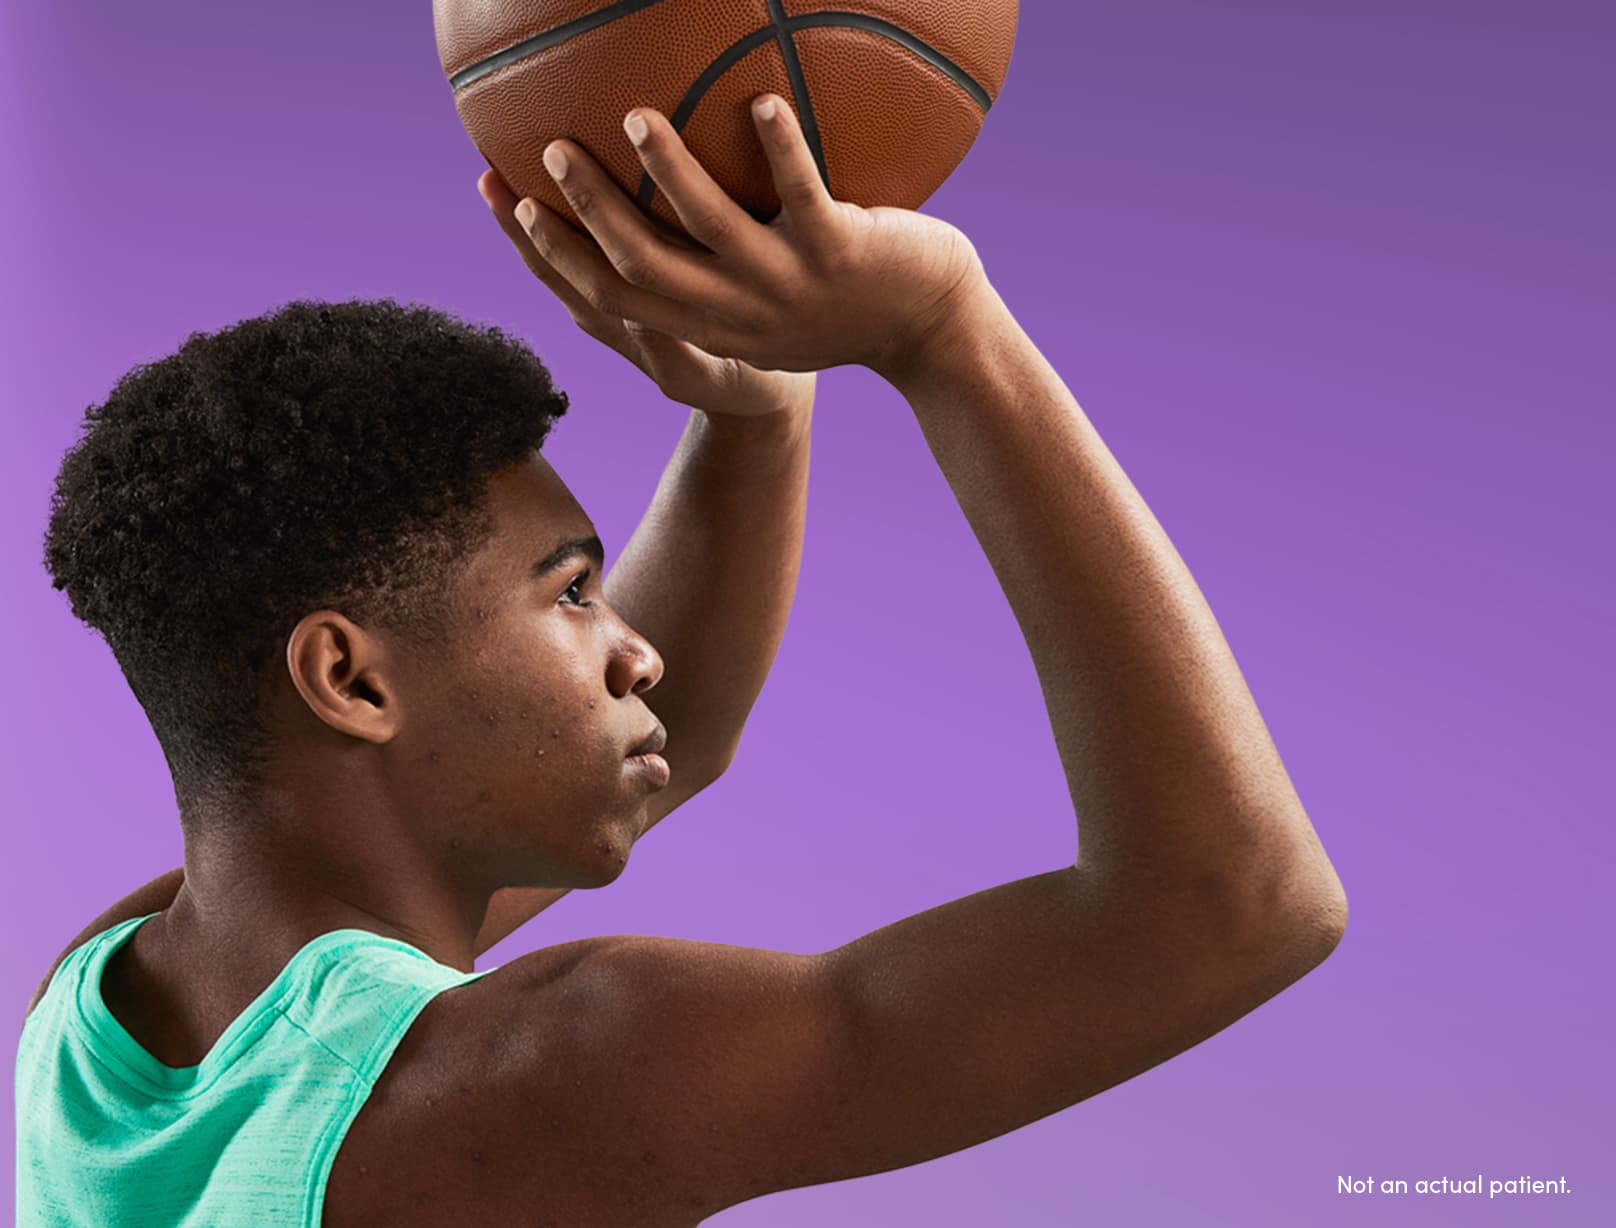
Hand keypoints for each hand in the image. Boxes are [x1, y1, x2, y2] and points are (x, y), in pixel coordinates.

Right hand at [482, 93, 984, 382]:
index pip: (609, 296)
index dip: (552, 254)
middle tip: (554, 150)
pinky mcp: (841, 255)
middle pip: (640, 266)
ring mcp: (787, 286)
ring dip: (668, 173)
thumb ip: (712, 272)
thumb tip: (656, 210)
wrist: (928, 334)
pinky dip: (783, 149)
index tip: (507, 200)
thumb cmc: (843, 307)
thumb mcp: (766, 308)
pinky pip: (805, 194)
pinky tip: (763, 101)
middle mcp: (737, 313)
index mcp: (708, 325)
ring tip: (636, 117)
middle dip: (589, 210)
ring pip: (711, 230)